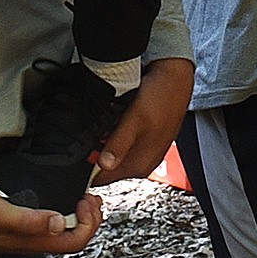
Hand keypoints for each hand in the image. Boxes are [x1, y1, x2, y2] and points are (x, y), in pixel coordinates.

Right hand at [0, 178, 104, 254]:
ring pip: (64, 231)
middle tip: (92, 196)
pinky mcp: (21, 223)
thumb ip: (30, 220)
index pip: (74, 242)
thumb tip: (60, 224)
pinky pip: (52, 222)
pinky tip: (65, 197)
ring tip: (85, 196)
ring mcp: (27, 234)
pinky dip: (66, 211)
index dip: (89, 224)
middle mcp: (32, 242)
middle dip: (91, 220)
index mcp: (31, 243)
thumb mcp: (1, 213)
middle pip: (73, 239)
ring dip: (81, 216)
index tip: (86, 200)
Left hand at [92, 58, 192, 185]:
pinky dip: (115, 133)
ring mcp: (144, 152)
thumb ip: (119, 144)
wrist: (176, 77)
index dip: (86, 168)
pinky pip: (121, 143)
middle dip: (96, 152)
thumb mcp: (136, 119)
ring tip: (108, 123)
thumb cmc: (162, 95)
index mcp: (140, 164)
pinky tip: (118, 120)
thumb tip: (104, 164)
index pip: (101, 180)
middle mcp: (143, 163)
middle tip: (96, 131)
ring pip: (113, 154)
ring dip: (105, 142)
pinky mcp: (145, 141)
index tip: (79, 151)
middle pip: (106, 167)